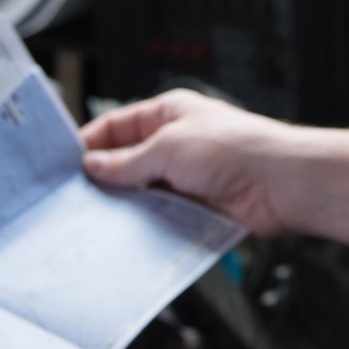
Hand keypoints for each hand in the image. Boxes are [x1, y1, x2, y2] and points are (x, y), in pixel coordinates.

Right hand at [81, 91, 348, 252]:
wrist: (282, 186)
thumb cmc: (239, 149)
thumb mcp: (169, 147)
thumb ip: (128, 161)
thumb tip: (94, 166)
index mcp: (169, 115)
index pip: (117, 126)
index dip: (90, 143)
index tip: (65, 164)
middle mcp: (176, 145)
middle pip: (126, 162)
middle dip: (104, 178)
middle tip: (75, 196)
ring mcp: (186, 178)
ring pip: (141, 193)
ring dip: (125, 205)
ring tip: (97, 218)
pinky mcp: (196, 208)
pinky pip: (160, 217)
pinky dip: (145, 225)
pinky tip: (128, 233)